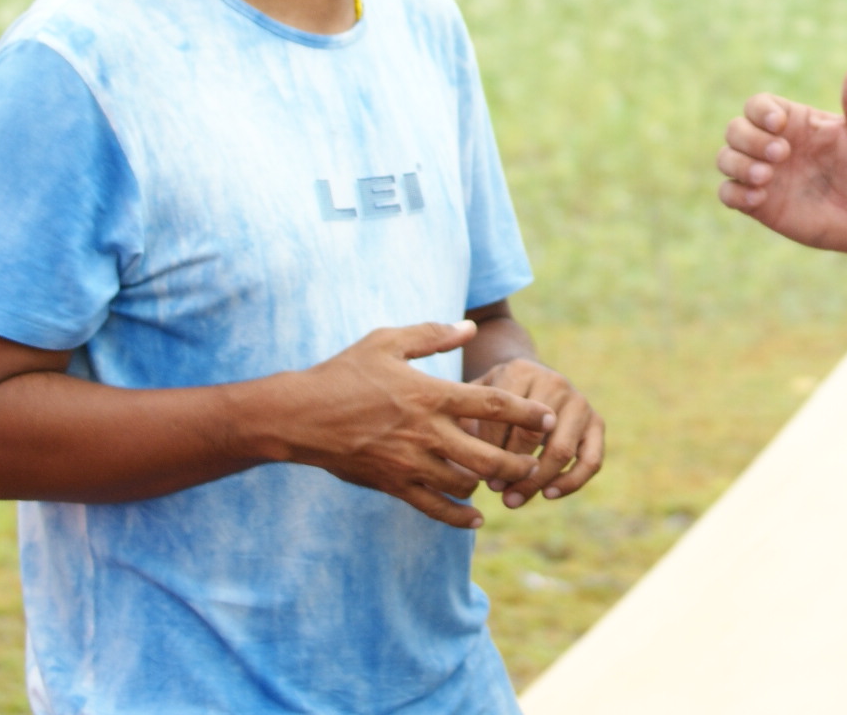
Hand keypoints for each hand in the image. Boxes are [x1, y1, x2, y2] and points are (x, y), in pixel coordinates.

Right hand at [262, 321, 555, 528]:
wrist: (297, 416)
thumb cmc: (343, 373)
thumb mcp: (386, 342)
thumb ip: (431, 334)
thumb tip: (469, 327)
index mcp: (429, 395)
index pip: (490, 405)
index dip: (524, 412)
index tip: (548, 417)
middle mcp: (425, 432)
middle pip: (487, 455)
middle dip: (518, 461)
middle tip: (535, 461)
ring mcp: (408, 462)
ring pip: (463, 483)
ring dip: (487, 485)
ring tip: (502, 481)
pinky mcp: (392, 485)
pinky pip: (432, 508)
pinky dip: (457, 517)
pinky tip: (475, 519)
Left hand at [469, 358, 604, 507]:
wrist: (529, 378)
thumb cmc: (495, 397)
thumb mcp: (477, 396)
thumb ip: (466, 421)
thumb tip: (465, 466)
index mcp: (521, 371)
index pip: (503, 419)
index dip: (489, 450)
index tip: (477, 473)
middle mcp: (555, 382)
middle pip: (532, 435)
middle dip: (511, 468)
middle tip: (494, 489)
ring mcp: (580, 401)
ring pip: (561, 451)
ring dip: (536, 481)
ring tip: (512, 499)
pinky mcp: (597, 421)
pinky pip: (592, 460)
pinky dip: (571, 482)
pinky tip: (547, 495)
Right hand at [717, 58, 846, 253]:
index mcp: (791, 122)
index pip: (757, 105)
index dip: (760, 112)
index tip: (780, 124)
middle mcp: (771, 144)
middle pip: (735, 129)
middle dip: (750, 140)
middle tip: (782, 154)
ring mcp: (763, 174)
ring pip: (726, 159)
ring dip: (739, 165)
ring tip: (766, 178)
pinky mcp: (758, 204)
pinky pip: (728, 193)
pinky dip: (736, 194)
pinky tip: (760, 199)